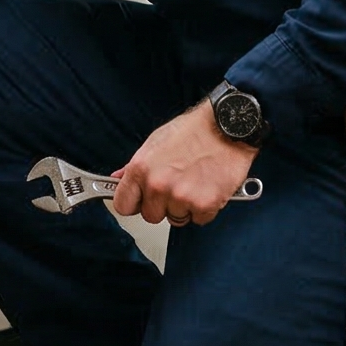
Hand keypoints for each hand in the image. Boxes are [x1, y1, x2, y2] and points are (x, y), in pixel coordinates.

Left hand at [111, 103, 258, 226]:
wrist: (227, 126)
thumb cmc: (194, 130)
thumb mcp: (156, 142)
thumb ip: (135, 166)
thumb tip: (118, 178)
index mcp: (141, 169)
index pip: (123, 205)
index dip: (134, 203)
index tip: (142, 200)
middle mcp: (158, 185)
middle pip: (151, 215)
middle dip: (163, 205)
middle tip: (178, 185)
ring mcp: (181, 197)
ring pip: (176, 218)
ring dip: (186, 207)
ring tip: (195, 182)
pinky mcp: (204, 205)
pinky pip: (199, 219)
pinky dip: (206, 208)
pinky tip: (209, 187)